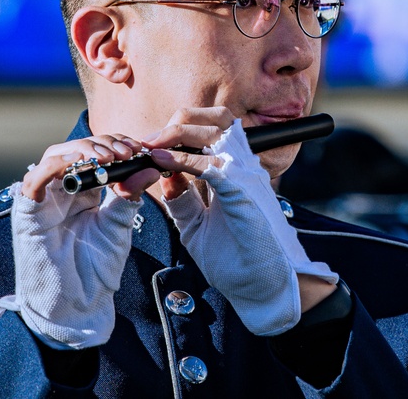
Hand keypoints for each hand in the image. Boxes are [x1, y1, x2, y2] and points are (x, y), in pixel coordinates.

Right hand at [0, 134, 156, 349]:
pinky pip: (33, 181)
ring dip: (80, 151)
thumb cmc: (96, 269)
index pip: (96, 153)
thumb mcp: (118, 227)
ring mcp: (44, 199)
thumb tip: (149, 167)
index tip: (140, 149)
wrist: (78, 306)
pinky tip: (76, 164)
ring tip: (106, 157)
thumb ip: (128, 196)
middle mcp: (62, 190)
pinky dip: (53, 168)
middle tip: (126, 152)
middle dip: (102, 144)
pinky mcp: (27, 213)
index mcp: (85, 191)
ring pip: (55, 157)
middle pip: (76, 149)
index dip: (117, 145)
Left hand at [148, 111, 337, 335]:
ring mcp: (246, 176)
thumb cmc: (234, 258)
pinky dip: (184, 160)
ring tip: (152, 146)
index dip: (179, 129)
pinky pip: (211, 165)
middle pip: (214, 120)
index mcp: (235, 171)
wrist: (258, 288)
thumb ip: (181, 199)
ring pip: (213, 134)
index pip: (211, 129)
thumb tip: (163, 174)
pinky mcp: (243, 192)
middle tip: (149, 142)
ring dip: (178, 135)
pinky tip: (163, 163)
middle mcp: (243, 167)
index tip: (151, 145)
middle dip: (178, 124)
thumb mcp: (195, 224)